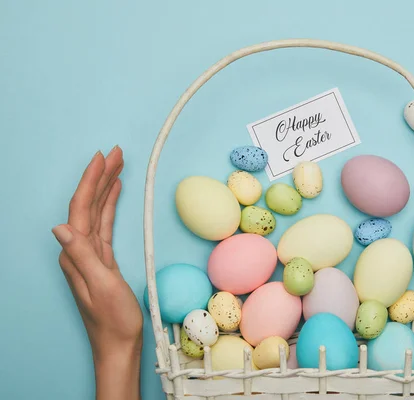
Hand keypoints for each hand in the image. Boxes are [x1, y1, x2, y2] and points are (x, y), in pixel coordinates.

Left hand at [52, 147, 142, 399]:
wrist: (119, 343)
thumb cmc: (113, 319)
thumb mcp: (100, 287)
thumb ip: (82, 256)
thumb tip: (60, 227)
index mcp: (76, 254)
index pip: (80, 209)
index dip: (91, 181)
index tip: (103, 158)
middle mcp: (78, 251)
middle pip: (87, 205)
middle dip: (100, 177)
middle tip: (116, 153)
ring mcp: (90, 255)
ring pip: (97, 212)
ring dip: (106, 188)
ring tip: (117, 166)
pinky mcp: (102, 260)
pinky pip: (104, 225)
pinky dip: (110, 206)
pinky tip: (115, 195)